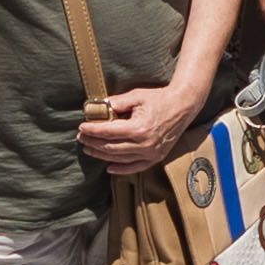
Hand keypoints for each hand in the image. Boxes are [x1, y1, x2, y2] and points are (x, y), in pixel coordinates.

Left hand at [79, 80, 202, 169]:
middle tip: (81, 138)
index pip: (108, 132)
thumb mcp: (137, 95)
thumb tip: (99, 107)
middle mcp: (144, 144)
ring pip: (120, 158)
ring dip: (102, 155)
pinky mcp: (156, 157)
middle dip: (93, 143)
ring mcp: (151, 153)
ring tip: (89, 149)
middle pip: (110, 147)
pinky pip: (135, 167)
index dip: (92, 130)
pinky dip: (121, 169)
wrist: (183, 106)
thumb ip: (117, 102)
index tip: (81, 127)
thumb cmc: (160, 99)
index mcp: (138, 128)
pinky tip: (109, 167)